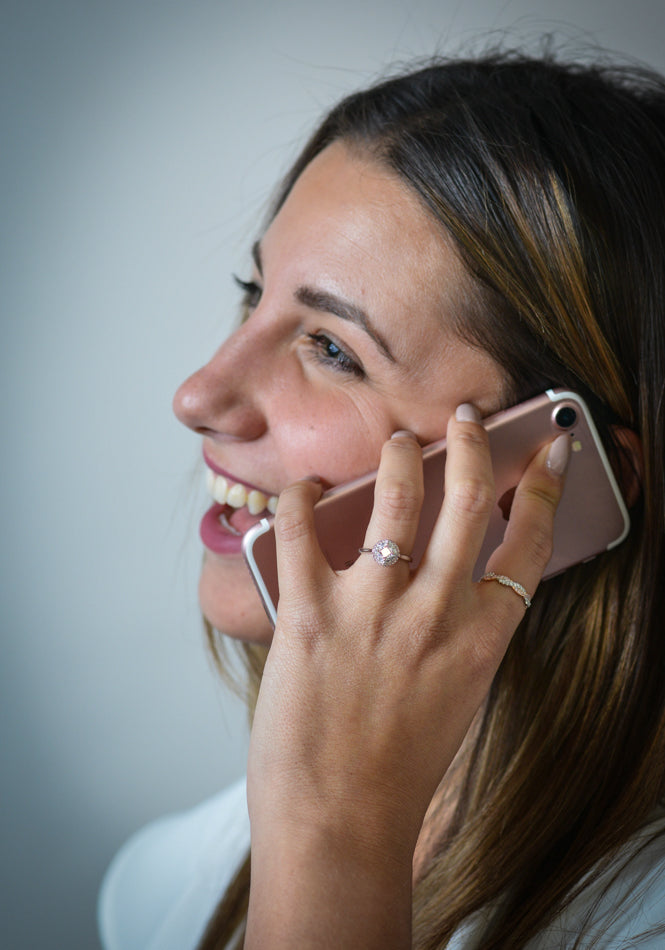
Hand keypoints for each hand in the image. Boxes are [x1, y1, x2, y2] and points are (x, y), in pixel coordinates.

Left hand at [245, 404, 568, 948]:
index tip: (547, 451)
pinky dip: (299, 498)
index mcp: (482, 640)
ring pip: (396, 496)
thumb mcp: (454, 696)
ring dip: (398, 455)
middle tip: (466, 420)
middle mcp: (434, 614)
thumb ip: (457, 633)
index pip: (529, 543)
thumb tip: (438, 574)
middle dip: (473, 444)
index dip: (544, 487)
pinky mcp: (308, 615)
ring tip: (396, 442)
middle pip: (468, 499)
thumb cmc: (396, 773)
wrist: (339, 826)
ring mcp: (372, 610)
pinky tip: (303, 488)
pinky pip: (301, 529)